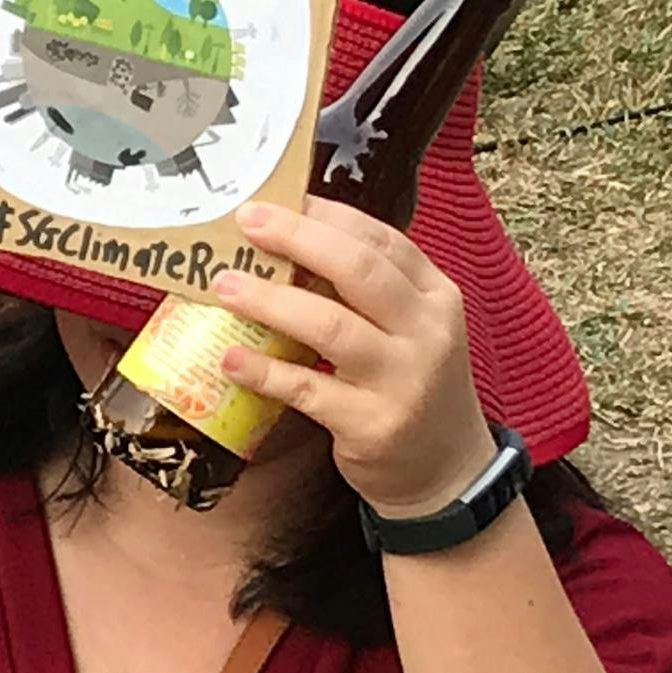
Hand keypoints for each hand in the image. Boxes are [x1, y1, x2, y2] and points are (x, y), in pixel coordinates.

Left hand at [214, 199, 496, 518]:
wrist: (448, 471)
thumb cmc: (412, 382)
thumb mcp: (410, 328)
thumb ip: (366, 289)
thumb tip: (287, 238)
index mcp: (436, 296)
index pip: (383, 240)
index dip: (328, 215)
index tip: (278, 200)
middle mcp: (427, 332)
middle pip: (358, 271)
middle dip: (297, 239)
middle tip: (247, 222)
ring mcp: (403, 381)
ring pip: (330, 326)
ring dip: (271, 300)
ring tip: (224, 285)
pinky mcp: (373, 425)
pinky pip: (308, 388)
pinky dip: (265, 371)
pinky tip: (230, 358)